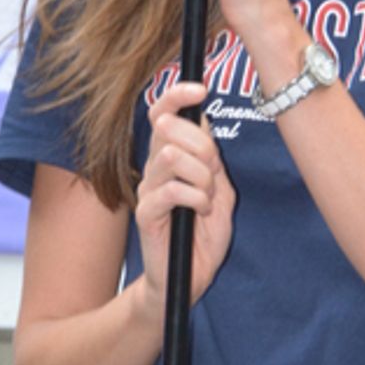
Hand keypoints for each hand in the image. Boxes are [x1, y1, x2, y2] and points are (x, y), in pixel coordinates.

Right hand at [134, 83, 236, 314]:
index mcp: (171, 157)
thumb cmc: (204, 234)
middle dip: (202, 146)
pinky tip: (199, 212)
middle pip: (169, 128)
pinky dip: (195, 198)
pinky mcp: (145, 213)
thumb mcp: (219, 190)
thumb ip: (212, 159)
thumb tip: (202, 120)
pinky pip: (171, 190)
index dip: (178, 95)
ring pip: (172, 156)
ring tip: (206, 198)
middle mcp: (154, 167)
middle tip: (213, 174)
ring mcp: (147, 189)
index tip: (201, 88)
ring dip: (200, 177)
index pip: (164, 113)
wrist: (190, 276)